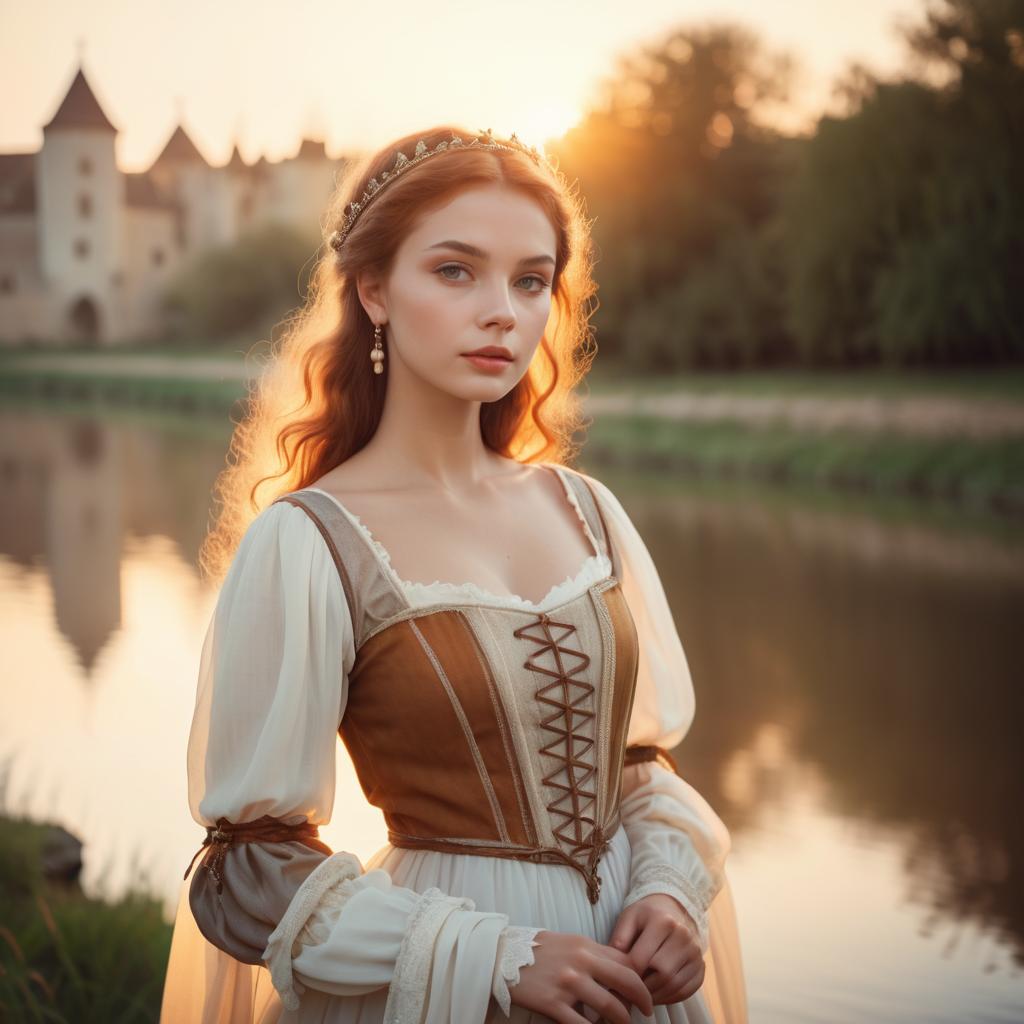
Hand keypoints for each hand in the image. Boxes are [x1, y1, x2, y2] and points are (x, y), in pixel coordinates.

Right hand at [506, 928, 653, 1023]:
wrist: (502, 956)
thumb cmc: (540, 951)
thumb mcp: (570, 943)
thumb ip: (594, 955)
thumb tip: (621, 971)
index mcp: (585, 945)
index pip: (625, 961)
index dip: (639, 979)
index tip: (644, 993)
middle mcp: (580, 961)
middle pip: (625, 981)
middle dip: (642, 1000)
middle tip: (646, 1011)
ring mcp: (567, 983)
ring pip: (610, 1007)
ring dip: (622, 1021)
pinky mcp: (553, 1003)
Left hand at [608, 893, 704, 1005]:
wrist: (672, 910)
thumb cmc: (646, 917)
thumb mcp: (628, 918)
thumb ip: (619, 939)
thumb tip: (615, 966)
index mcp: (663, 921)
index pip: (641, 959)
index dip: (628, 974)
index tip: (619, 979)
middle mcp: (684, 936)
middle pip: (661, 973)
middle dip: (643, 986)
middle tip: (630, 988)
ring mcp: (696, 952)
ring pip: (674, 985)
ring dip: (655, 995)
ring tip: (641, 992)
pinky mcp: (701, 966)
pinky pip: (686, 991)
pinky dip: (669, 998)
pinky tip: (656, 993)